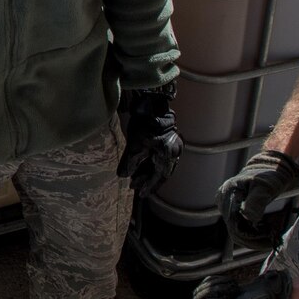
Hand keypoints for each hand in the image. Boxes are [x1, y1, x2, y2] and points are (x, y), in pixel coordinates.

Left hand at [117, 84, 182, 198]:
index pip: (159, 175)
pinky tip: (142, 169)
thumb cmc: (143, 122)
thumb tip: (123, 176)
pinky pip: (162, 159)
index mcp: (168, 152)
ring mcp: (175, 147)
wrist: (152, 104)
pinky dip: (152, 165)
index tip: (140, 194)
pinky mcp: (171, 143)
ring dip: (149, 174)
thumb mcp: (134, 143)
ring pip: (162, 166)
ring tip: (136, 180)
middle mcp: (175, 151)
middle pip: (162, 172)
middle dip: (148, 181)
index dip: (149, 186)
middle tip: (134, 187)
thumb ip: (130, 162)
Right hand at [216, 149, 298, 249]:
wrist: (271, 167)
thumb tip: (247, 218)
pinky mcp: (232, 208)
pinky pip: (239, 225)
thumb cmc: (269, 175)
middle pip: (234, 230)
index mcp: (229, 194)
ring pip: (236, 230)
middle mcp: (223, 200)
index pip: (234, 225)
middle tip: (271, 239)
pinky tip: (263, 229)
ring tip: (269, 234)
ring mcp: (226, 204)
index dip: (251, 236)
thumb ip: (256, 202)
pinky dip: (251, 231)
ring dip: (252, 237)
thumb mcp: (265, 187)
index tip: (268, 237)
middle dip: (253, 239)